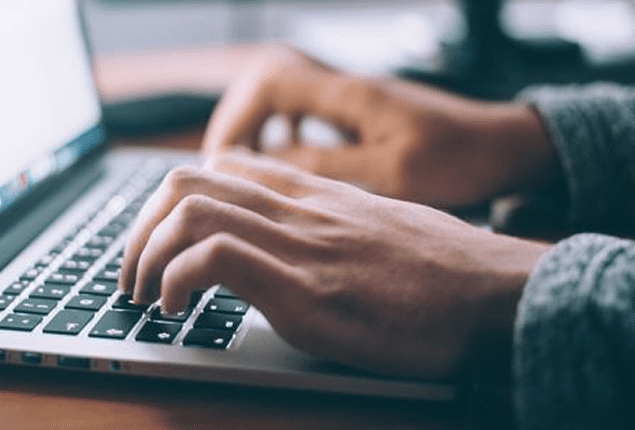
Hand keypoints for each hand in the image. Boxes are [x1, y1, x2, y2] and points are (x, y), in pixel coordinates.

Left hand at [120, 151, 550, 380]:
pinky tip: (176, 309)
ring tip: (143, 295)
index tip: (161, 242)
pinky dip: (175, 279)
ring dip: (144, 254)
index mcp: (316, 195)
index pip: (222, 167)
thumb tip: (298, 249)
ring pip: (188, 210)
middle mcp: (300, 209)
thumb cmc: (448, 273)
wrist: (501, 295)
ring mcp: (301, 245)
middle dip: (140, 228)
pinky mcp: (306, 290)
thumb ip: (331, 227)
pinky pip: (214, 258)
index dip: (173, 202)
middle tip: (133, 273)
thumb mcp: (381, 230)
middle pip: (187, 181)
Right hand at [202, 46, 559, 206]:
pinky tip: (287, 168)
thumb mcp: (392, 174)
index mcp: (351, 95)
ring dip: (259, 133)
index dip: (237, 120)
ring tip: (246, 174)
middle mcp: (347, 89)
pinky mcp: (362, 117)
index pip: (270, 84)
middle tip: (226, 171)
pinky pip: (306, 117)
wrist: (507, 148)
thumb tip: (268, 167)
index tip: (224, 162)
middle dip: (238, 126)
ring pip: (283, 101)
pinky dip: (285, 138)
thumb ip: (327, 167)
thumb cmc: (461, 159)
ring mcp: (354, 100)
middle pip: (266, 87)